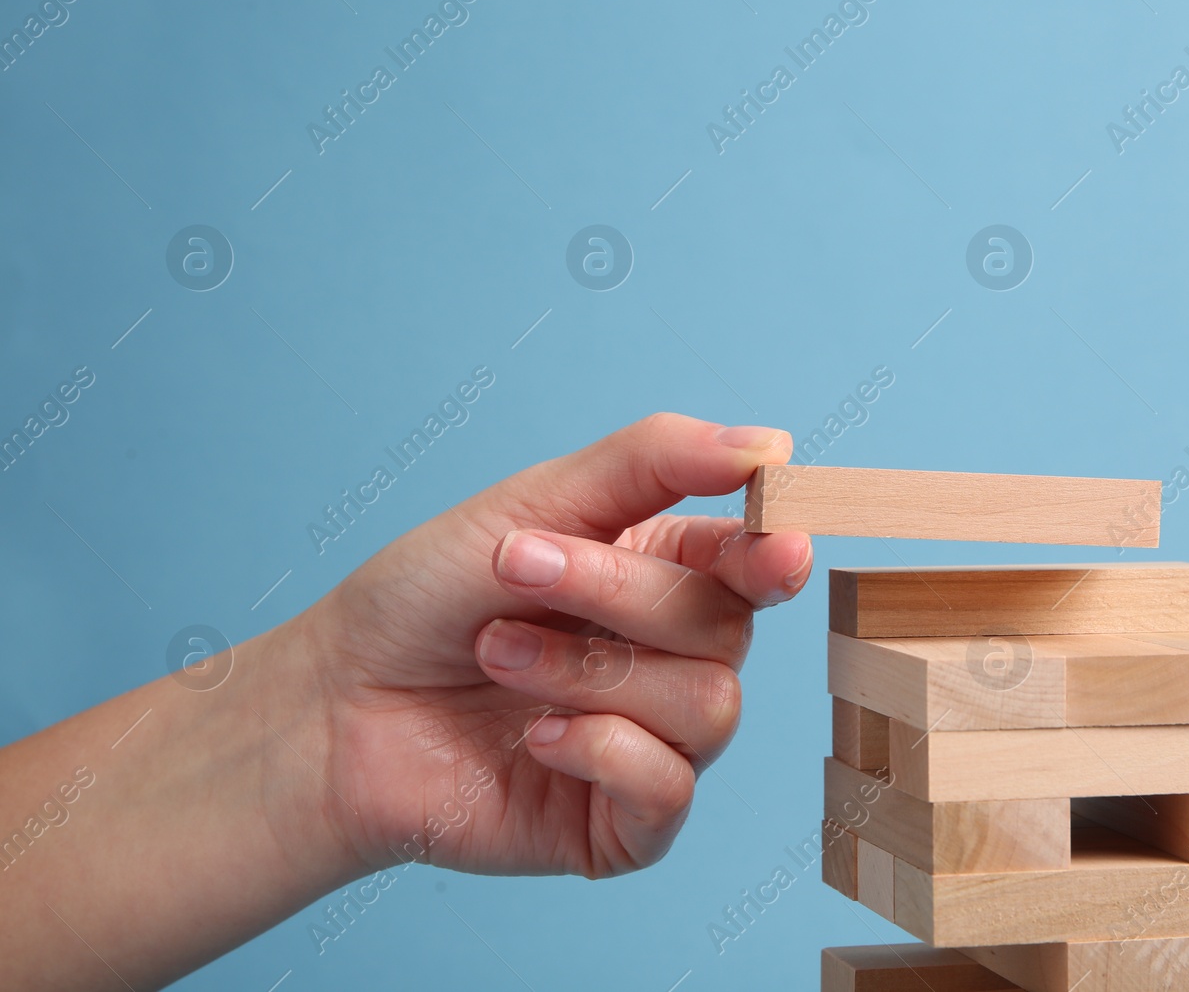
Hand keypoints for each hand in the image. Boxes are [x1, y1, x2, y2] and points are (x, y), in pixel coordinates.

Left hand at [288, 413, 810, 878]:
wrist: (335, 704)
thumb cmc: (427, 598)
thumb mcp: (535, 501)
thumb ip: (655, 463)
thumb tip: (772, 447)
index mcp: (665, 574)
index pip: (757, 560)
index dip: (773, 552)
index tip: (774, 545)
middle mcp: (673, 658)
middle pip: (727, 628)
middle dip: (616, 594)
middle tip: (514, 569)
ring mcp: (655, 742)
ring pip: (708, 706)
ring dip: (590, 673)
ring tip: (496, 653)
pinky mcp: (625, 822)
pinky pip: (671, 789)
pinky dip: (601, 751)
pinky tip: (534, 738)